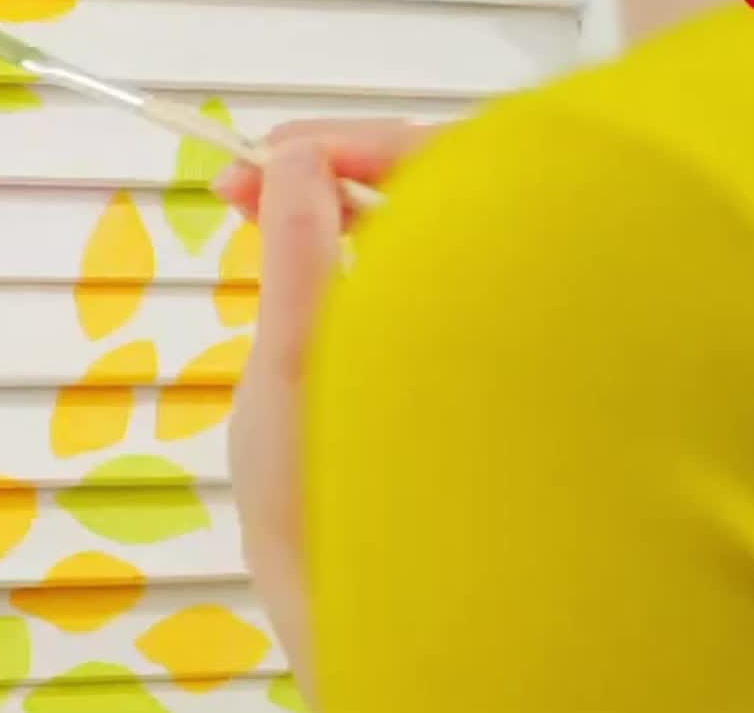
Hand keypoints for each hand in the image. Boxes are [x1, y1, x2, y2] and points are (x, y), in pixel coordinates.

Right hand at [211, 118, 440, 686]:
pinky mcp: (465, 371)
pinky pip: (422, 283)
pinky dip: (361, 260)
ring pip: (424, 238)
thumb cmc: (323, 504)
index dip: (341, 146)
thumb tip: (296, 161)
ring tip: (267, 218)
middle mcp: (506, 310)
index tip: (261, 160)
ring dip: (343, 215)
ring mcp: (488, 343)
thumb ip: (298, 248)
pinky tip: (309, 273)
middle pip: (434, 193)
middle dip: (333, 174)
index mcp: (485, 296)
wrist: (357, 608)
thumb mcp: (292, 362)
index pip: (435, 161)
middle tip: (247, 188)